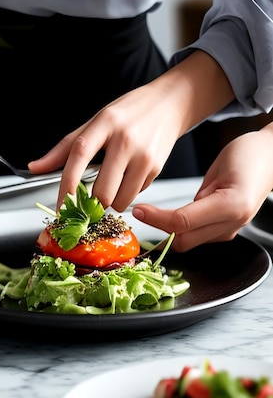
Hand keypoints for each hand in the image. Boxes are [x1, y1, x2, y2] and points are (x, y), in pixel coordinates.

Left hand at [31, 79, 183, 210]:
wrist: (169, 104)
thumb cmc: (129, 113)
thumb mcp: (95, 122)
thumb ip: (65, 148)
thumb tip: (35, 167)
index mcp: (104, 123)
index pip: (79, 153)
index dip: (67, 182)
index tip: (61, 203)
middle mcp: (125, 139)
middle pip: (102, 190)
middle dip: (93, 203)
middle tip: (88, 199)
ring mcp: (143, 155)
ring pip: (120, 200)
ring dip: (111, 202)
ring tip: (112, 185)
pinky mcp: (157, 167)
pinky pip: (136, 195)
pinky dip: (128, 193)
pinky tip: (129, 176)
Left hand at [132, 124, 272, 250]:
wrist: (270, 158)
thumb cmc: (247, 156)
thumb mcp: (218, 170)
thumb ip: (198, 196)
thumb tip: (170, 215)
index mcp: (232, 207)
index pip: (183, 222)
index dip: (156, 218)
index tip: (138, 210)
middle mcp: (233, 224)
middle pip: (183, 240)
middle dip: (158, 227)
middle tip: (140, 211)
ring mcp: (231, 230)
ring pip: (188, 241)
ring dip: (166, 230)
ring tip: (149, 212)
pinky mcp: (226, 231)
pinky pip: (195, 236)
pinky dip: (178, 228)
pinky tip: (167, 215)